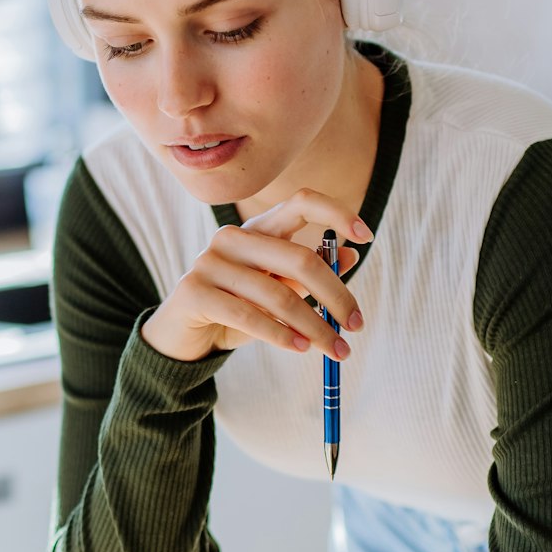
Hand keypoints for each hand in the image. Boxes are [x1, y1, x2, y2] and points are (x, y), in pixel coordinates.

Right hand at [140, 187, 369, 363]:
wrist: (183, 337)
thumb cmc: (236, 310)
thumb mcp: (277, 291)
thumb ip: (307, 274)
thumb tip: (350, 256)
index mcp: (256, 229)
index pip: (301, 202)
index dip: (337, 213)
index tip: (368, 236)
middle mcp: (232, 237)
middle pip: (299, 259)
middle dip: (336, 295)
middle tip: (357, 325)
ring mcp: (209, 262)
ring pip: (278, 295)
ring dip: (314, 327)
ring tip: (335, 349)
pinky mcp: (194, 291)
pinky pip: (249, 316)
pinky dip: (281, 335)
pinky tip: (301, 348)